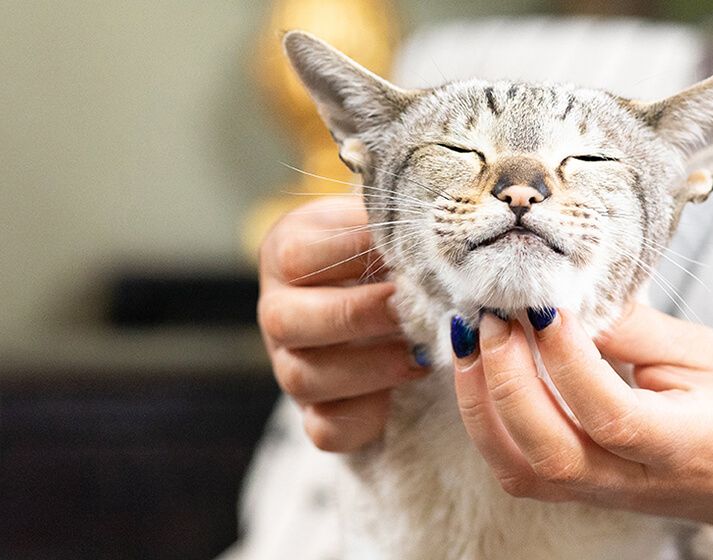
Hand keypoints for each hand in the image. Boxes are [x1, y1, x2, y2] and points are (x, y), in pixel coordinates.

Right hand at [258, 197, 425, 451]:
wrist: (390, 302)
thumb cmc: (390, 253)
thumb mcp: (384, 224)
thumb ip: (397, 219)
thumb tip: (435, 213)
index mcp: (286, 254)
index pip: (296, 256)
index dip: (350, 254)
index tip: (404, 250)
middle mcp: (277, 311)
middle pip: (287, 321)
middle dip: (357, 315)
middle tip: (411, 306)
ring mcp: (290, 366)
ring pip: (303, 378)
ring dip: (370, 367)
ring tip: (422, 352)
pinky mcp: (314, 414)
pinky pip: (325, 429)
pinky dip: (365, 417)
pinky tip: (403, 394)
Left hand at [452, 305, 712, 558]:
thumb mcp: (711, 357)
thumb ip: (637, 330)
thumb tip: (570, 294)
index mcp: (679, 446)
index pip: (607, 412)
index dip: (566, 358)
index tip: (544, 301)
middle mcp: (632, 481)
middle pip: (547, 451)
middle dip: (505, 379)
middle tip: (494, 314)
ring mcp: (603, 493)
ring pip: (520, 468)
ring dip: (482, 401)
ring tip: (474, 335)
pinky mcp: (584, 489)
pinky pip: (518, 467)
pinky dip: (487, 420)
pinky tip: (484, 370)